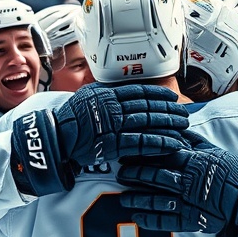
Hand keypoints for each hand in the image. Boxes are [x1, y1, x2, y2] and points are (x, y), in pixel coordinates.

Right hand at [9, 84, 189, 196]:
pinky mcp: (113, 145)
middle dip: (169, 110)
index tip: (171, 98)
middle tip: (184, 113)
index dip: (158, 95)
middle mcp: (112, 107)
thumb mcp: (86, 98)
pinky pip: (141, 143)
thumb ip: (105, 95)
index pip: (139, 91)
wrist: (53, 138)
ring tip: (184, 127)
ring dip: (168, 124)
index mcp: (106, 94)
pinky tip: (173, 144)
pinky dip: (159, 143)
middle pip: (147, 106)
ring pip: (148, 122)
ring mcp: (113, 126)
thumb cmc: (68, 119)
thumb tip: (120, 92)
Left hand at [119, 145, 237, 236]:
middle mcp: (189, 181)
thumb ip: (191, 140)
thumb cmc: (229, 172)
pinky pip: (166, 221)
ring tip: (122, 199)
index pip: (163, 153)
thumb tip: (173, 126)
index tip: (129, 151)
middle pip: (155, 175)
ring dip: (137, 199)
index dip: (144, 153)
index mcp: (193, 161)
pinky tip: (137, 217)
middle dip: (135, 174)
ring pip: (156, 199)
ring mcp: (189, 202)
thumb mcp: (212, 150)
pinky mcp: (191, 221)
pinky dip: (150, 220)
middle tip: (120, 173)